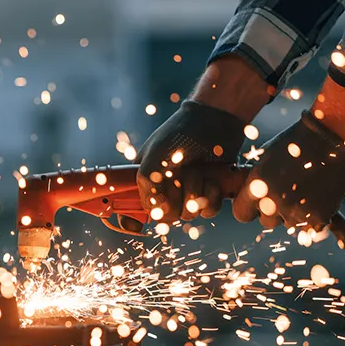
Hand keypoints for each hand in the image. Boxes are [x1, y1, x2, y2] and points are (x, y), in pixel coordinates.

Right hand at [137, 100, 246, 221]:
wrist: (215, 119)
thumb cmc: (179, 133)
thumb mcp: (155, 157)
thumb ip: (148, 186)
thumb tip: (158, 213)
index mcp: (144, 181)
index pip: (130, 209)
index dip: (130, 220)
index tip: (136, 225)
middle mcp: (164, 190)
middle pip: (165, 217)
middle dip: (175, 197)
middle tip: (178, 175)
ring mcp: (187, 193)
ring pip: (188, 215)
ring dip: (195, 192)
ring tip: (197, 170)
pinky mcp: (208, 194)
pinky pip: (208, 212)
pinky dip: (211, 196)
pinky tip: (212, 179)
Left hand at [233, 112, 344, 230]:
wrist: (329, 136)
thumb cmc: (294, 143)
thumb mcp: (264, 159)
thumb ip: (254, 182)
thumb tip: (246, 196)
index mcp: (256, 187)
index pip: (242, 214)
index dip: (250, 208)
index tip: (258, 201)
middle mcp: (273, 203)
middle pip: (266, 221)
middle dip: (273, 210)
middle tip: (287, 192)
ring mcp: (296, 212)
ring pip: (289, 223)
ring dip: (294, 212)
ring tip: (305, 188)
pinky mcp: (319, 217)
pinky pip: (311, 226)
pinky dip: (314, 215)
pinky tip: (318, 195)